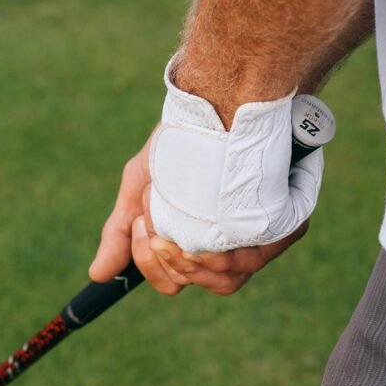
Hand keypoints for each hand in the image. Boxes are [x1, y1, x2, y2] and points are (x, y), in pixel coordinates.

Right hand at [89, 137, 307, 295]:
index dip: (154, 266)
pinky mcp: (288, 226)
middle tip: (155, 219)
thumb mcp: (140, 189)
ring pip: (225, 278)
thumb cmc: (180, 146)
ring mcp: (263, 241)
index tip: (143, 229)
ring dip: (190, 250)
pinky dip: (220, 245)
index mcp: (198, 244)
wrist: (219, 103)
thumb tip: (97, 275)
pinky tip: (206, 215)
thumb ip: (120, 234)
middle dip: (170, 256)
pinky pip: (251, 260)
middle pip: (199, 282)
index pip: (174, 282)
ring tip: (178, 209)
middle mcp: (232, 248)